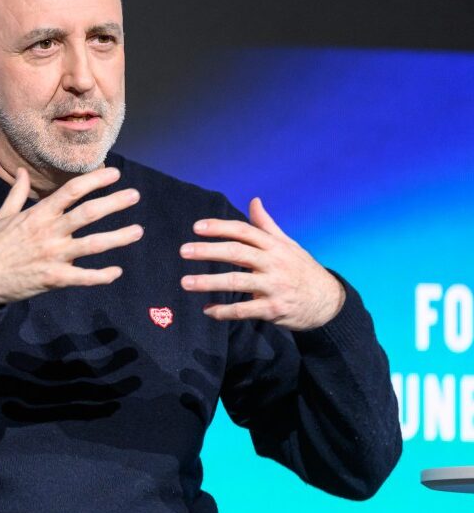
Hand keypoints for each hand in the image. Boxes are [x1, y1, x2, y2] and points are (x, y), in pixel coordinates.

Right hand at [0, 166, 143, 307]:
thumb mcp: (2, 215)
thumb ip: (17, 193)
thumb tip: (19, 171)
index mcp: (38, 214)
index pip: (72, 191)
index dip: (95, 180)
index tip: (115, 173)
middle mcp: (49, 232)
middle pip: (89, 213)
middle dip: (115, 202)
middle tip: (135, 195)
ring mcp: (53, 256)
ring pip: (92, 244)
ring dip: (118, 238)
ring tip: (138, 231)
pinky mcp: (53, 279)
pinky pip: (84, 278)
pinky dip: (102, 276)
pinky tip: (116, 272)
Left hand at [179, 197, 345, 330]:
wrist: (329, 302)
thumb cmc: (301, 269)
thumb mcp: (288, 245)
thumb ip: (267, 225)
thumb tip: (254, 200)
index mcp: (274, 246)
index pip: (244, 231)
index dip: (220, 227)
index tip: (196, 227)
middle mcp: (273, 263)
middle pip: (236, 253)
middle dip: (208, 251)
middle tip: (184, 251)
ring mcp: (274, 286)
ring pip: (236, 282)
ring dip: (209, 282)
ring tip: (186, 282)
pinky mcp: (273, 309)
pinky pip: (243, 310)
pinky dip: (223, 311)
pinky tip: (207, 310)